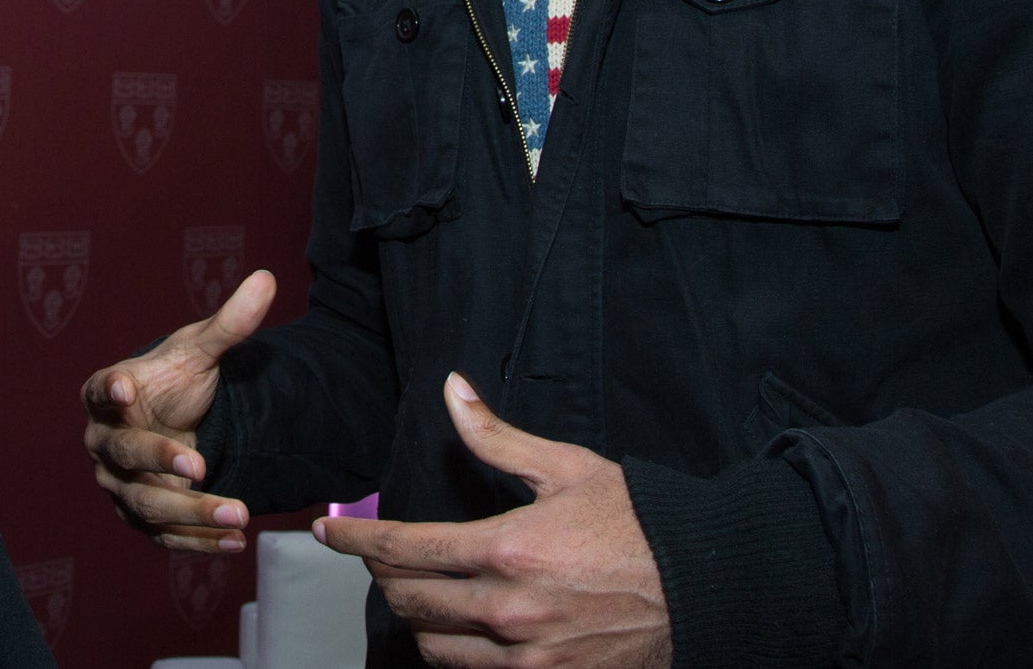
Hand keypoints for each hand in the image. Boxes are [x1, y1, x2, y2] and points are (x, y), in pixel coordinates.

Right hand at [83, 268, 275, 553]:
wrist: (182, 421)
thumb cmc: (179, 380)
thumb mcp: (203, 350)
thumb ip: (230, 321)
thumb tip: (267, 279)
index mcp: (108, 393)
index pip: (100, 390)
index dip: (110, 392)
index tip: (125, 391)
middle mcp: (104, 442)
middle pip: (125, 455)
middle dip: (162, 462)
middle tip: (201, 468)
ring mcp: (119, 484)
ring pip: (146, 504)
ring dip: (192, 512)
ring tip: (240, 515)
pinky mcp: (141, 517)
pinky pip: (163, 535)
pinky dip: (198, 542)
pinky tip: (235, 542)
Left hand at [314, 373, 670, 666]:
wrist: (702, 586)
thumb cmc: (637, 523)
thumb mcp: (566, 468)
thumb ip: (496, 436)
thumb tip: (452, 391)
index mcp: (508, 548)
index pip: (404, 547)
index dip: (355, 539)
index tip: (329, 532)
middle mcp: (509, 609)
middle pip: (409, 600)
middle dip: (382, 575)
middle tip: (378, 557)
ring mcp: (526, 657)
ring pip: (434, 647)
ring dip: (416, 619)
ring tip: (419, 593)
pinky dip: (455, 653)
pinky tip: (459, 631)